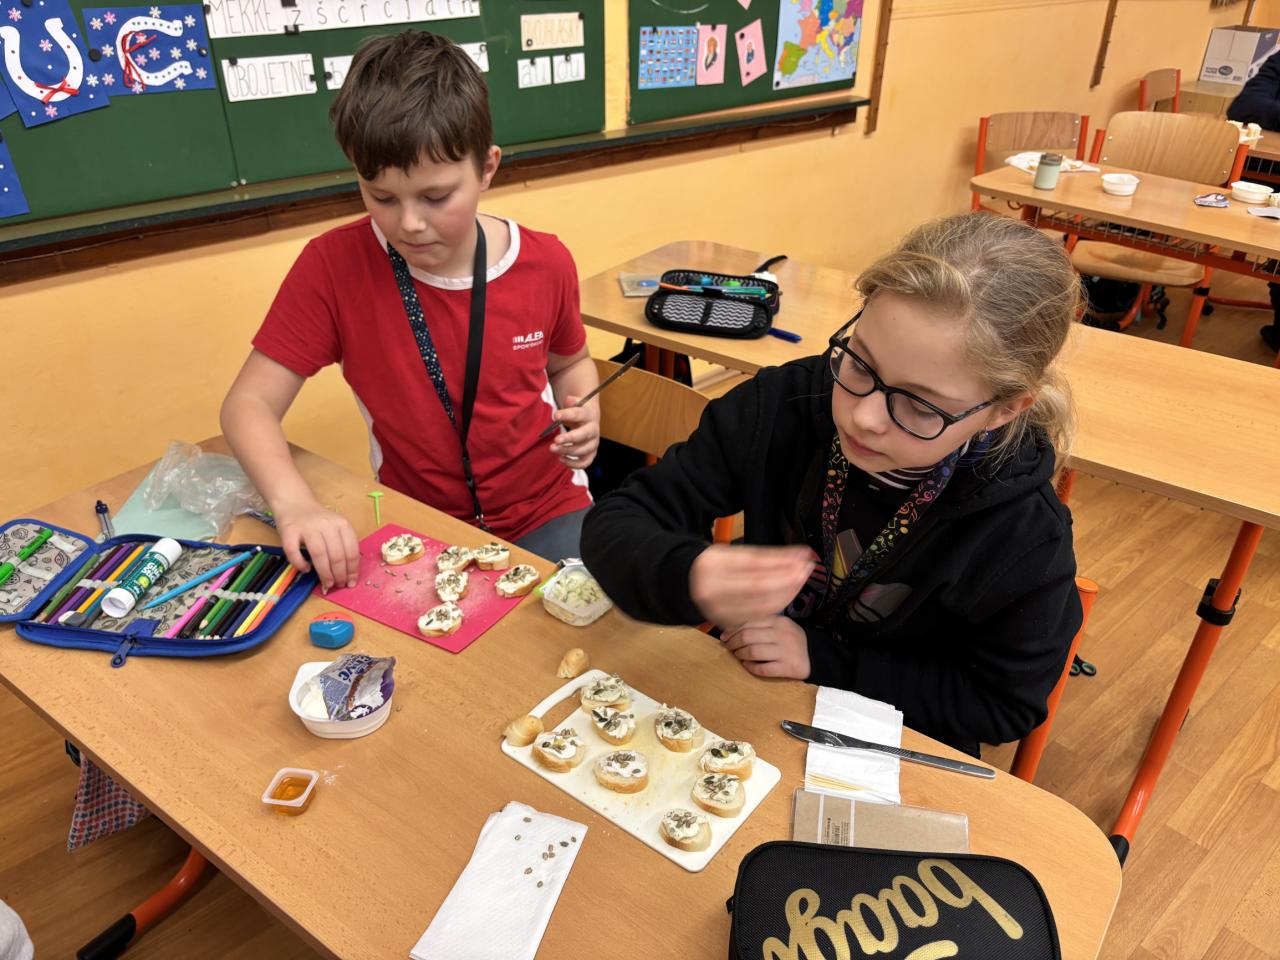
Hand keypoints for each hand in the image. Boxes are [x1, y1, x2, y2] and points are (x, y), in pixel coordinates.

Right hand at [273, 498, 359, 591]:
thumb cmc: (318, 521)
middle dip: (340, 575)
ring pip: (319, 554)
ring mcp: (307, 527)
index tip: (351, 582)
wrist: (294, 503)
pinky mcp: (289, 531)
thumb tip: (349, 575)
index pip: (351, 550)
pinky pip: (293, 551)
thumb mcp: (336, 528)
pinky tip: (306, 569)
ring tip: (327, 584)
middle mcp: (326, 524)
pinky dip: (300, 563)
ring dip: (324, 573)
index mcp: (342, 524)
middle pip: (336, 554)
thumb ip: (343, 546)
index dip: (352, 569)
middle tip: (338, 585)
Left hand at [548, 396, 599, 467]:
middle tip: (555, 440)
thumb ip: (571, 401)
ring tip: (552, 449)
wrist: (589, 419)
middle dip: (569, 438)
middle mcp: (593, 430)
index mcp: (588, 415)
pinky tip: (561, 459)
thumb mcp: (575, 403)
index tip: (555, 416)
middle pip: (583, 435)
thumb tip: (568, 400)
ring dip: (567, 451)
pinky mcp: (591, 454)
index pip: (579, 414)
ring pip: (583, 450)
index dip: (567, 415)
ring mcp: (593, 443)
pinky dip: (573, 464)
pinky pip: (585, 463)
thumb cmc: (577, 411)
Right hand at [689, 544, 814, 627]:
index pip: (754, 563)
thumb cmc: (714, 564)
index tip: (802, 555)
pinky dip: (776, 604)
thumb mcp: (730, 552)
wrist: (686, 583)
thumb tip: (796, 555)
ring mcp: (718, 608)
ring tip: (801, 579)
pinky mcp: (725, 621)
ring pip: (761, 603)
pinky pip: (758, 615)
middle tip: (807, 568)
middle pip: (759, 585)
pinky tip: (788, 594)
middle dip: (788, 577)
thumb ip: (760, 557)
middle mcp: (713, 588)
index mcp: (712, 564)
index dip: (781, 560)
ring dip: (787, 592)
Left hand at [722, 616, 810, 679]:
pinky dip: (751, 667)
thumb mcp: (780, 626)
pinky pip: (763, 669)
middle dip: (733, 642)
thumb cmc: (791, 640)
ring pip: (753, 651)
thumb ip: (760, 625)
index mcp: (778, 621)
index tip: (725, 636)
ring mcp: (785, 652)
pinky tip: (747, 666)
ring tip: (737, 656)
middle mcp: (781, 635)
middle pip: (747, 636)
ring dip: (740, 654)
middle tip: (729, 647)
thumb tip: (731, 630)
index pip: (749, 622)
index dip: (732, 630)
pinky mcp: (787, 668)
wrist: (816, 656)